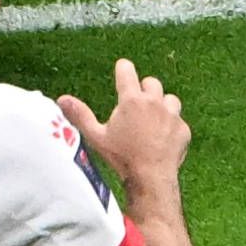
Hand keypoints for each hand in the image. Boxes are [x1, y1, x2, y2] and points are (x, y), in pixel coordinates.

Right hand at [61, 61, 192, 195]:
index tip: (122, 69)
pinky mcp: (183, 128)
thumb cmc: (122, 157)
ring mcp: (172, 115)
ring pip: (169, 99)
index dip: (123, 68)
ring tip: (151, 121)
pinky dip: (171, 125)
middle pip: (151, 82)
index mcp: (131, 100)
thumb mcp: (96, 136)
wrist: (151, 177)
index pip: (127, 71)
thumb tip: (62, 99)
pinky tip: (162, 139)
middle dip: (143, 90)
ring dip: (161, 105)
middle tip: (136, 105)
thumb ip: (80, 115)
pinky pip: (178, 120)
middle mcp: (154, 102)